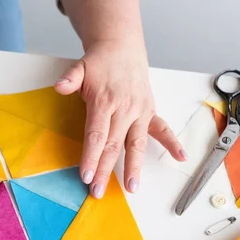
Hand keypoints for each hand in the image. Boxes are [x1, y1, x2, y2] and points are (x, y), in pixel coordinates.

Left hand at [54, 39, 186, 197]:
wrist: (122, 47)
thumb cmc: (99, 63)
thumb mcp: (80, 67)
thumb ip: (70, 78)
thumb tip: (59, 86)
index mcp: (104, 101)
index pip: (96, 135)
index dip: (91, 157)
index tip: (85, 176)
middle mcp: (124, 108)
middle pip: (114, 145)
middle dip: (104, 170)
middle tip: (97, 192)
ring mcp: (140, 111)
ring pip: (137, 143)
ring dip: (135, 166)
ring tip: (132, 187)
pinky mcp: (150, 110)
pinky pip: (162, 128)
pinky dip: (172, 142)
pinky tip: (181, 157)